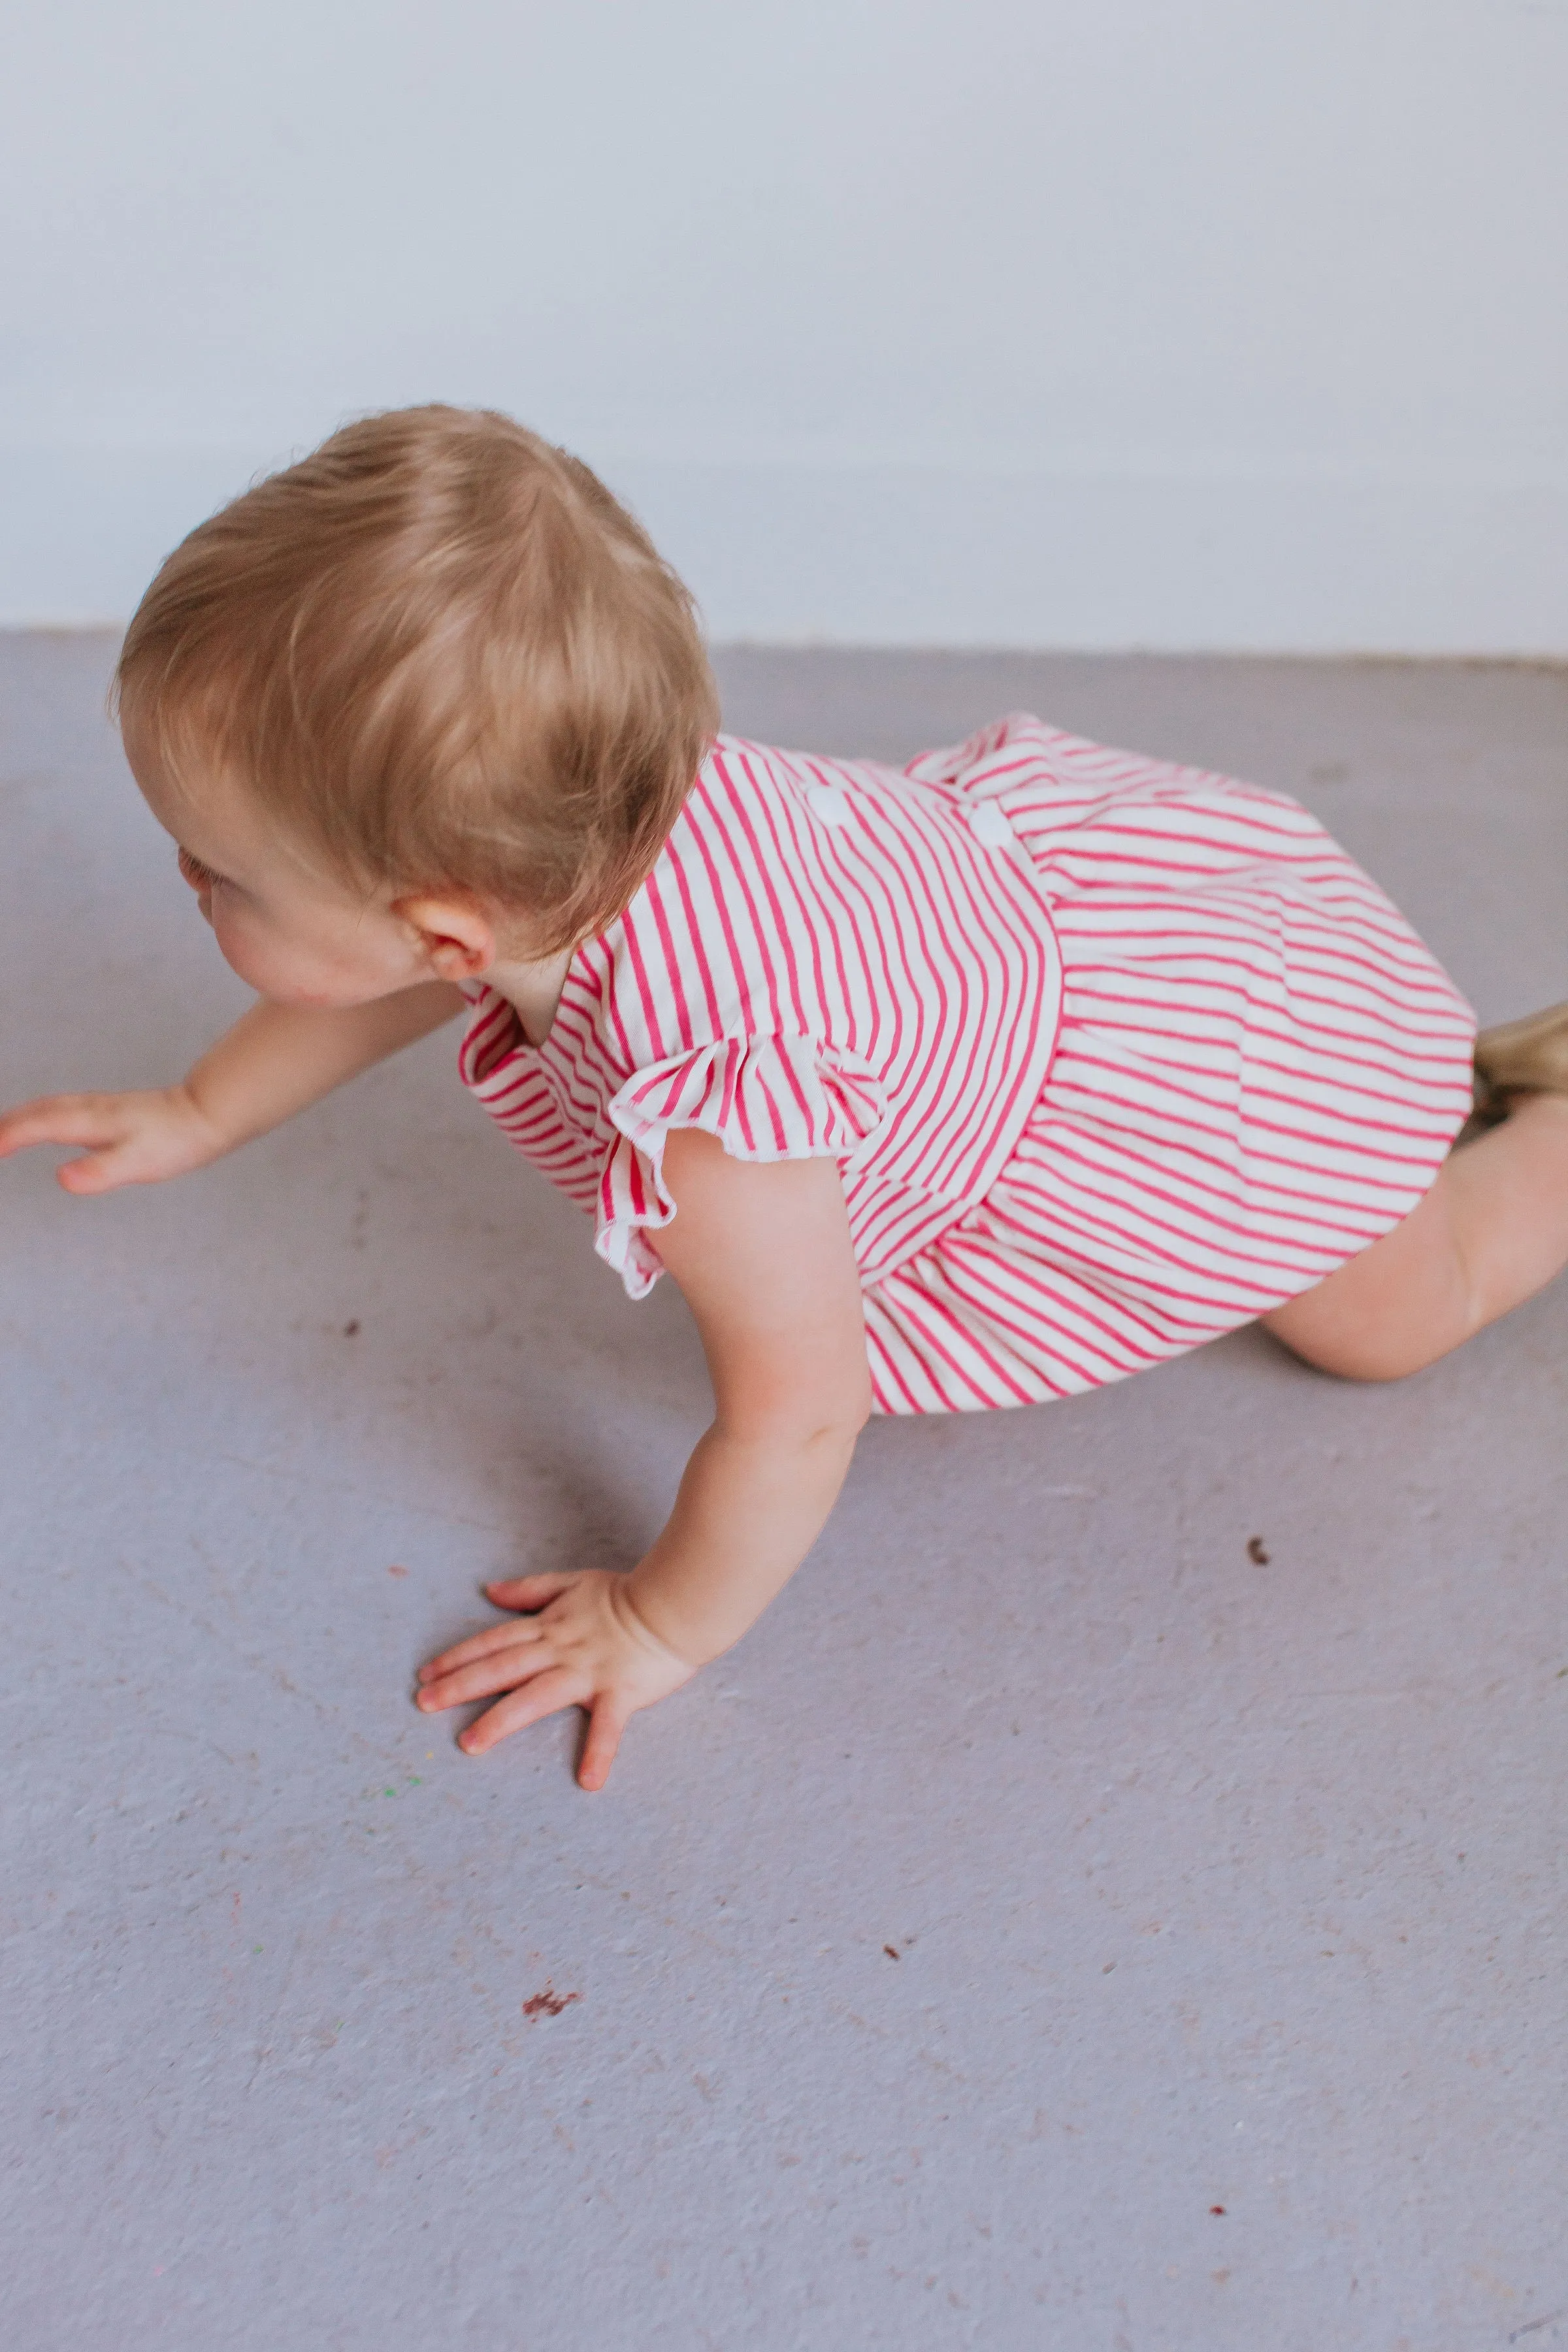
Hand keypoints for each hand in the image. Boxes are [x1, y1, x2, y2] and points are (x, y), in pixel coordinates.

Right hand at [0, 1083, 229, 1193]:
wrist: (205, 1115)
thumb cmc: (175, 1141)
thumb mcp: (139, 1163)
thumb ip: (101, 1171)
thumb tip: (63, 1179)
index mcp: (90, 1120)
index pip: (37, 1125)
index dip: (8, 1136)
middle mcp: (89, 1109)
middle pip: (37, 1111)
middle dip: (6, 1124)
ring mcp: (99, 1108)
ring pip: (49, 1107)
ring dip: (21, 1117)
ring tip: (2, 1131)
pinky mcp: (110, 1112)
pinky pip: (64, 1110)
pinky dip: (42, 1116)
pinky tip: (48, 1127)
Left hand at [415, 1570, 697, 1788]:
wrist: (675, 1602)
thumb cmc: (627, 1595)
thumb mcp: (573, 1582)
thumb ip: (531, 1589)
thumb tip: (490, 1591)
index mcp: (550, 1626)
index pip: (495, 1642)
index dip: (458, 1657)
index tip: (425, 1673)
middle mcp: (561, 1650)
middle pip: (503, 1667)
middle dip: (460, 1685)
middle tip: (424, 1704)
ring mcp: (590, 1672)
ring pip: (537, 1696)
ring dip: (502, 1720)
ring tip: (470, 1744)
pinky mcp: (621, 1693)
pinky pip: (609, 1726)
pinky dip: (599, 1752)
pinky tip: (588, 1781)